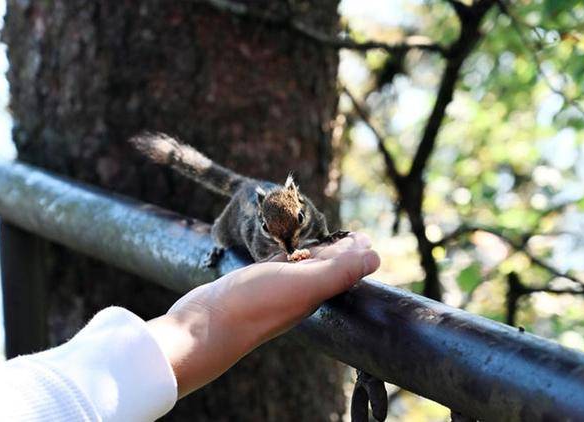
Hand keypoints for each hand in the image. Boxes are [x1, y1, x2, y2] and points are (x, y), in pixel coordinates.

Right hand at [147, 232, 378, 397]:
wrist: (207, 324)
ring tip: (320, 237)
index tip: (363, 235)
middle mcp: (298, 291)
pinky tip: (283, 249)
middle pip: (324, 267)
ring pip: (300, 266)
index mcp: (315, 292)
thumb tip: (375, 257)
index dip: (354, 251)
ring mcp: (274, 288)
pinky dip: (285, 253)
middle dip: (338, 250)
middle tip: (349, 234)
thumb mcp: (303, 284)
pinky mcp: (252, 283)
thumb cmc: (255, 304)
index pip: (342, 269)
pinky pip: (275, 265)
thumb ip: (339, 271)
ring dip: (312, 249)